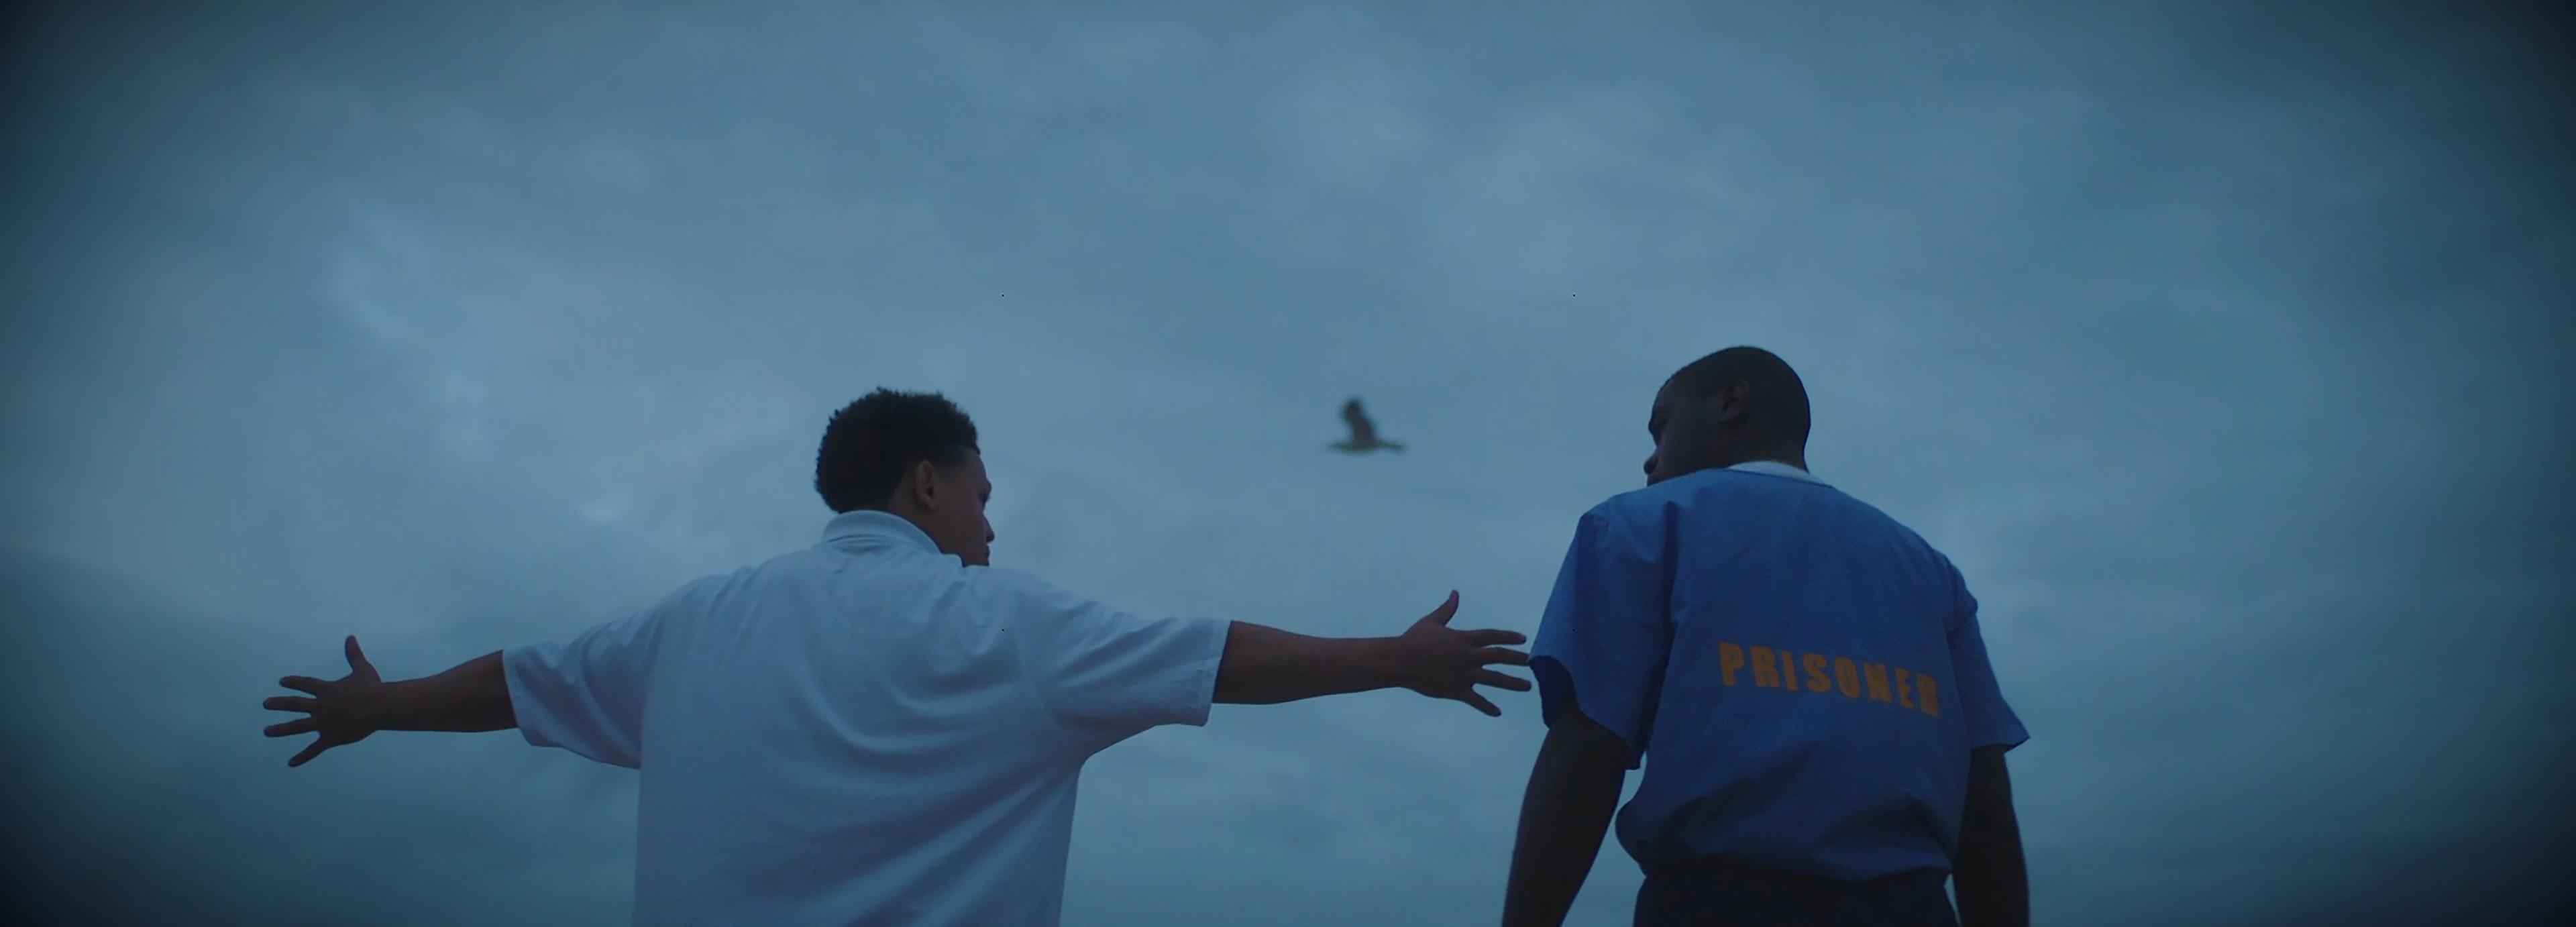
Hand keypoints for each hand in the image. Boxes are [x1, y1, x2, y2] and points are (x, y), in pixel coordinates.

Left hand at [263, 635, 387, 766]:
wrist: (379, 707)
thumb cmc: (372, 687)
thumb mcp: (361, 668)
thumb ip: (353, 654)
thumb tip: (350, 637)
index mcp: (326, 690)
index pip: (304, 684)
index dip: (293, 681)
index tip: (282, 681)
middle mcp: (320, 706)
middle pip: (294, 704)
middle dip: (278, 704)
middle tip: (266, 704)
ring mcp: (323, 723)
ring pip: (296, 727)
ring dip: (280, 729)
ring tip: (267, 731)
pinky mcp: (330, 738)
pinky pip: (313, 749)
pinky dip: (302, 757)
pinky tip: (290, 763)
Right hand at [1392, 590, 1532, 715]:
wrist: (1399, 661)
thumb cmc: (1413, 639)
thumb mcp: (1432, 621)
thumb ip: (1447, 609)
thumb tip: (1455, 593)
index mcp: (1464, 639)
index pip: (1493, 636)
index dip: (1510, 636)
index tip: (1523, 639)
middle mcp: (1468, 656)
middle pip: (1500, 656)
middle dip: (1518, 659)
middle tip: (1532, 662)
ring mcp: (1464, 674)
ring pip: (1495, 679)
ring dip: (1513, 683)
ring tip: (1527, 686)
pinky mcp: (1456, 690)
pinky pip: (1476, 700)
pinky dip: (1487, 707)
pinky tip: (1498, 712)